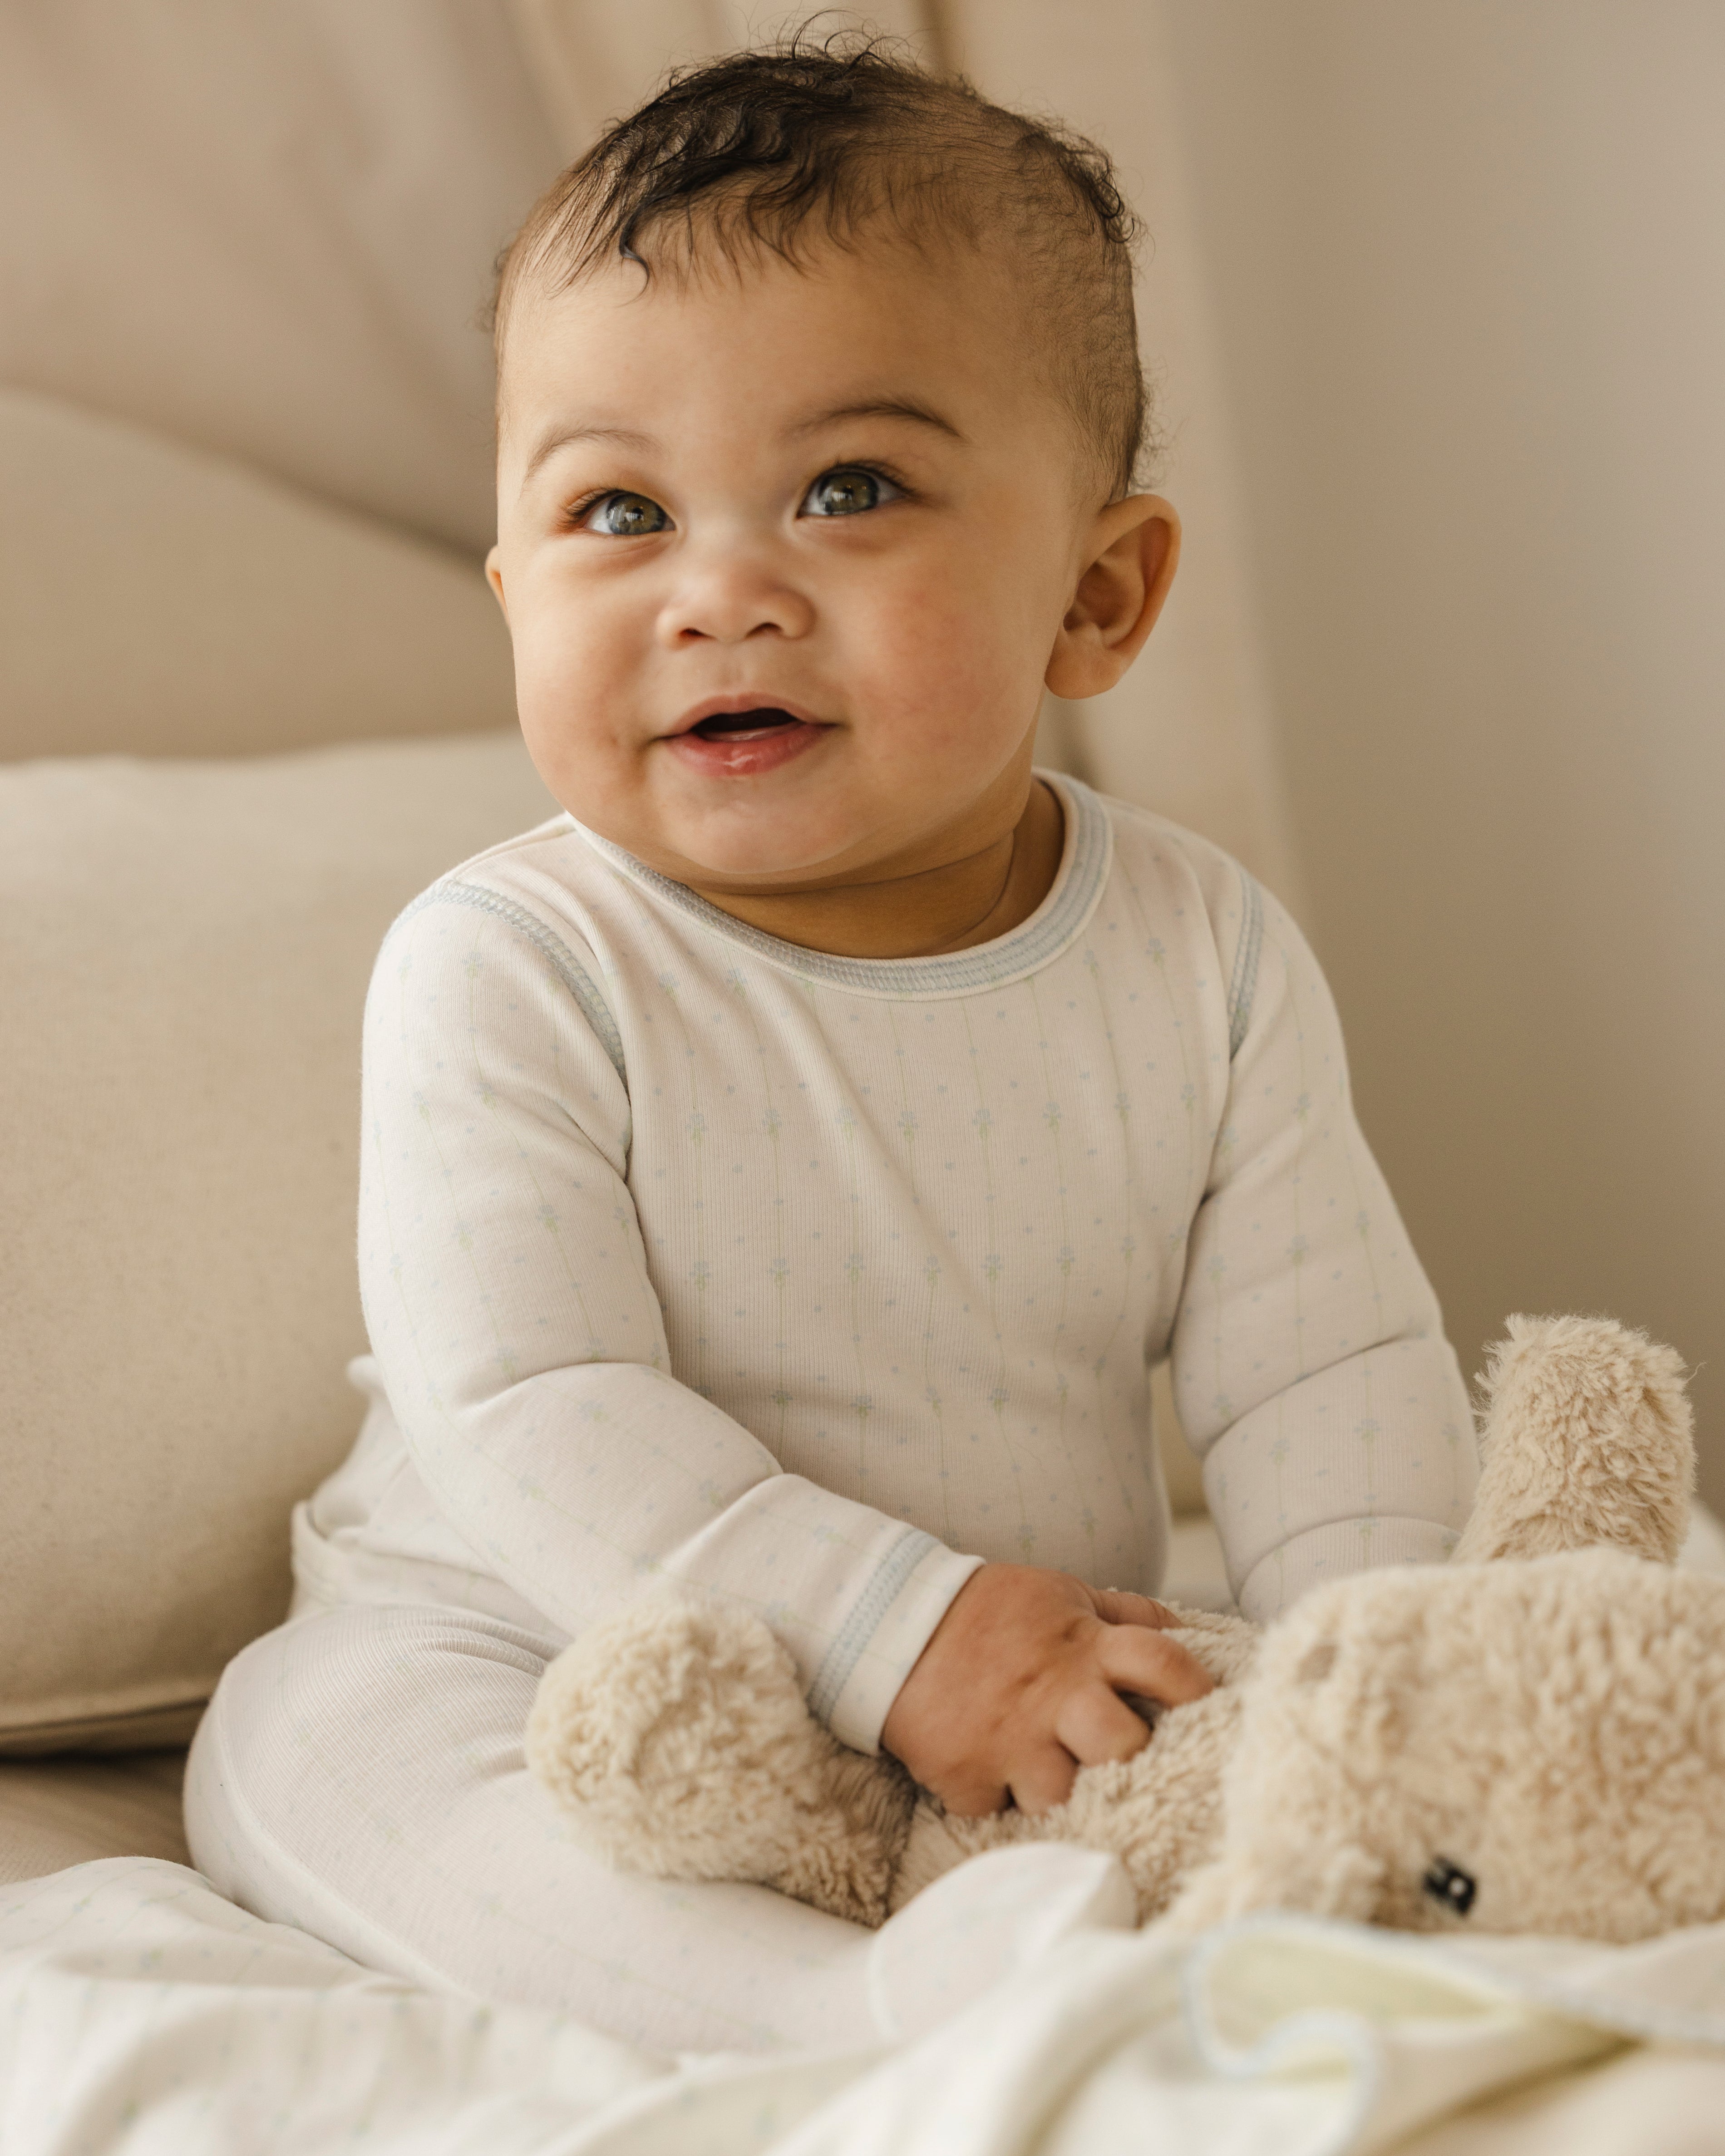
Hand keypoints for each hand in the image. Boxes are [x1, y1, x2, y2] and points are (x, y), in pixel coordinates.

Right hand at [879, 1564, 1211, 1816]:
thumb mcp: (1061, 1594)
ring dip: (1064, 1796)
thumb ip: (1123, 1614)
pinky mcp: (965, 1776)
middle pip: (1123, 1747)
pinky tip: (996, 1783)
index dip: (1197, 1690)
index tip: (1210, 1713)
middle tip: (1124, 1766)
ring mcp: (1008, 1740)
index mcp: (1084, 1646)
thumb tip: (1184, 1628)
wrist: (893, 1625)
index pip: (1164, 1664)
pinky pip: (1000, 1814)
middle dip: (1133, 1762)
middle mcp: (1053, 1695)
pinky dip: (1001, 1807)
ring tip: (1054, 1783)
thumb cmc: (991, 1613)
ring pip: (1064, 1798)